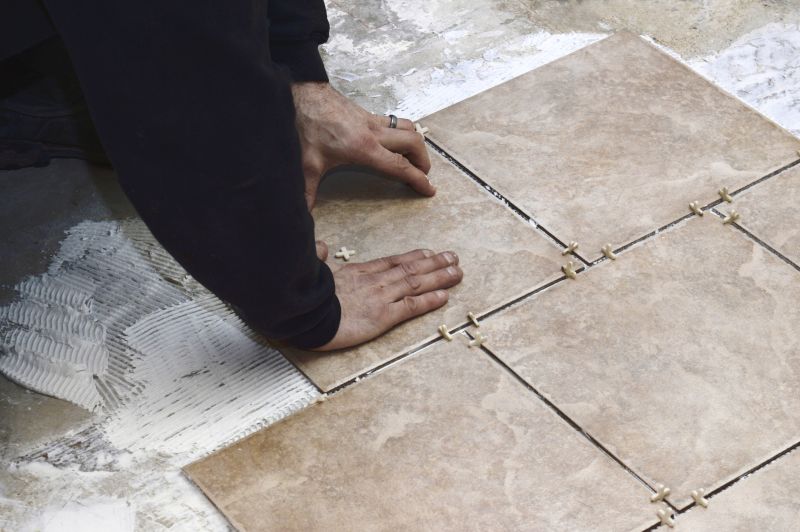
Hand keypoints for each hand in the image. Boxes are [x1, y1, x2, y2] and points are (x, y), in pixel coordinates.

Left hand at [291, 82, 433, 209]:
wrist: (303, 94)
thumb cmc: (307, 126)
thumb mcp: (306, 163)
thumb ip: (307, 190)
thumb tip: (303, 212)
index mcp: (364, 149)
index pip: (400, 166)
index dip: (418, 179)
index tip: (429, 189)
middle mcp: (374, 133)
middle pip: (414, 143)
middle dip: (424, 161)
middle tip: (422, 175)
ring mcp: (372, 121)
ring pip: (408, 128)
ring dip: (416, 143)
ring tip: (413, 159)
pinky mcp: (367, 113)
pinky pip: (394, 121)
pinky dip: (402, 132)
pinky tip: (393, 142)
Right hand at [313, 248, 462, 350]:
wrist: (305, 314)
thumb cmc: (306, 296)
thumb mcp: (311, 271)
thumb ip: (319, 257)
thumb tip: (319, 246)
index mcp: (358, 272)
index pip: (391, 262)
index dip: (412, 257)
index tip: (428, 252)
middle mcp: (375, 281)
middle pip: (410, 269)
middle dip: (434, 263)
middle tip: (453, 258)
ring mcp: (381, 297)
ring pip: (416, 283)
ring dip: (439, 277)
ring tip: (457, 271)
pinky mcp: (383, 316)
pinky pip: (412, 306)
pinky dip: (430, 300)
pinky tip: (445, 295)